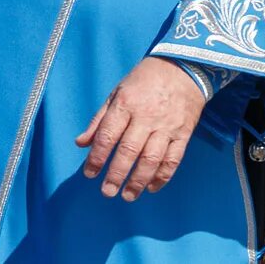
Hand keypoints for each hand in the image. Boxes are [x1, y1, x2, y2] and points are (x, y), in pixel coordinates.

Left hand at [75, 56, 205, 200]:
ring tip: (128, 196)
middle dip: (116, 174)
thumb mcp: (117, 93)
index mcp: (126, 104)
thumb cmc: (144, 80)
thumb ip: (99, 119)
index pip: (108, 135)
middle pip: (129, 150)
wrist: (182, 68)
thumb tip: (81, 143)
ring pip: (152, 159)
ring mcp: (166, 126)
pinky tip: (151, 187)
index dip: (97, 157)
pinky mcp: (183, 133)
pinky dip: (163, 176)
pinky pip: (173, 159)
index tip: (89, 174)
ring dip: (139, 180)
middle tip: (107, 192)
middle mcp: (146, 117)